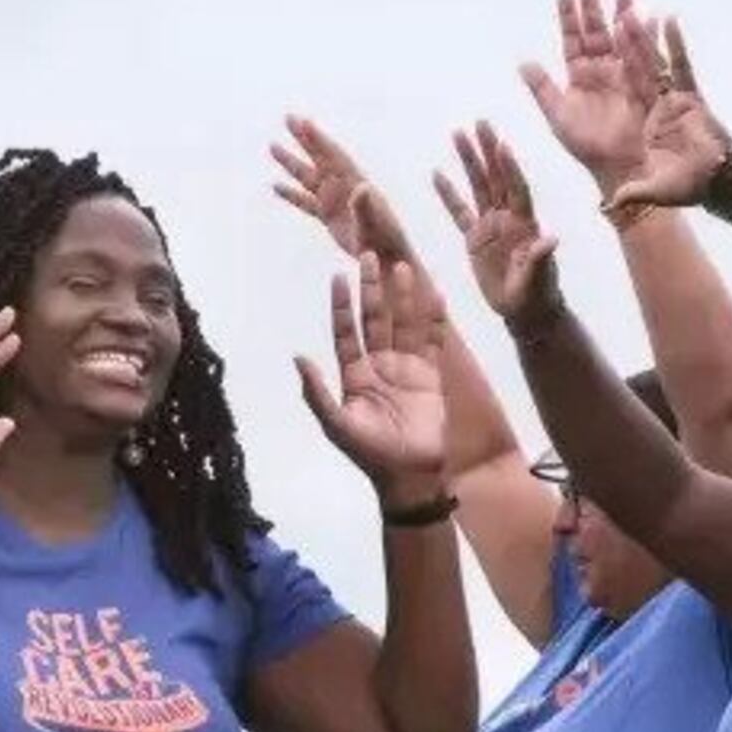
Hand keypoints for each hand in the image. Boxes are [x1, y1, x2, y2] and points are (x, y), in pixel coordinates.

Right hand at [265, 116, 418, 264]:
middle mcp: (344, 187)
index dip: (318, 139)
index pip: (333, 156)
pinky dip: (291, 194)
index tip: (303, 122)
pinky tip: (276, 186)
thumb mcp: (373, 223)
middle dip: (304, 138)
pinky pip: (306, 202)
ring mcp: (335, 201)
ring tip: (273, 146)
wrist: (387, 256)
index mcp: (355, 183)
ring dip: (291, 163)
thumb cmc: (384, 240)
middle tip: (288, 118)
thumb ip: (365, 205)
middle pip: (320, 158)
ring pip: (308, 177)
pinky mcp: (329, 217)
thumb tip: (361, 187)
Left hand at [293, 251, 451, 488]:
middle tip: (368, 256)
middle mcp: (379, 366)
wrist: (410, 475)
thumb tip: (297, 357)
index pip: (345, 333)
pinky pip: (433, 341)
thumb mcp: (337, 424)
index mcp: (354, 376)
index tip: (338, 277)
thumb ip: (316, 392)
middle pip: (374, 319)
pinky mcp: (431, 376)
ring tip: (400, 266)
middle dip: (371, 290)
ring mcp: (406, 369)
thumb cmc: (370, 453)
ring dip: (402, 297)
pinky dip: (434, 318)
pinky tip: (434, 294)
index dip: (340, 307)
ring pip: (403, 324)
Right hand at [437, 122, 563, 323]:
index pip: (517, 189)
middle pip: (496, 177)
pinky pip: (458, 212)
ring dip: (469, 161)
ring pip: (478, 186)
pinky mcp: (475, 239)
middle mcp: (508, 217)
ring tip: (457, 134)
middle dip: (488, 150)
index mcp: (526, 223)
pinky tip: (437, 173)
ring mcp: (490, 225)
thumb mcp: (541, 278)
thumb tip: (550, 239)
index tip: (502, 144)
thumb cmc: (538, 294)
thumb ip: (542, 258)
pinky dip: (448, 194)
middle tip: (480, 122)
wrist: (525, 310)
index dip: (510, 168)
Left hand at [520, 0, 659, 179]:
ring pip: (621, 36)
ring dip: (624, 11)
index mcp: (578, 75)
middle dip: (594, 4)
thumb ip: (543, 90)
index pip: (572, 38)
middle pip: (596, 30)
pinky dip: (650, 36)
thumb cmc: (587, 147)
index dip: (568, 14)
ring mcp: (623, 73)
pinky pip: (647, 53)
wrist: (617, 167)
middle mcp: (601, 69)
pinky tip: (653, 17)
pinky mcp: (644, 82)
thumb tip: (523, 63)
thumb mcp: (559, 118)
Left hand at [587, 2, 731, 217]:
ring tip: (626, 11)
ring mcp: (671, 101)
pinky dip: (675, 45)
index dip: (600, 68)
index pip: (615, 91)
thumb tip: (615, 201)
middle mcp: (653, 108)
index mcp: (638, 123)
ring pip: (652, 64)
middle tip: (604, 15)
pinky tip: (668, 21)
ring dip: (640, 39)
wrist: (720, 184)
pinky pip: (680, 67)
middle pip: (630, 69)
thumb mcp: (651, 190)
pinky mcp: (691, 97)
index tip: (588, 45)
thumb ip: (634, 191)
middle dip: (618, 44)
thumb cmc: (689, 188)